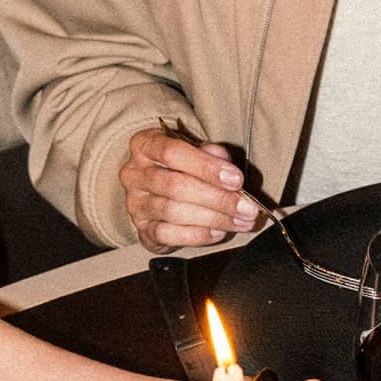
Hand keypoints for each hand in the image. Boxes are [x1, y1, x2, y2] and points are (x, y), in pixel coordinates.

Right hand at [120, 125, 261, 251]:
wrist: (157, 189)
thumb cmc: (178, 165)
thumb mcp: (193, 149)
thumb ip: (209, 153)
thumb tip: (225, 163)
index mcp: (144, 145)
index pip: (173, 153)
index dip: (207, 167)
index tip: (237, 179)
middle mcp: (133, 173)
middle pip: (176, 186)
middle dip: (218, 199)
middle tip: (247, 207)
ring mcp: (135, 203)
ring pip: (174, 212)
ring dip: (214, 219)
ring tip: (240, 221)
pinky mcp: (141, 228)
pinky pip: (168, 235)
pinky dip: (198, 235)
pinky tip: (218, 231)